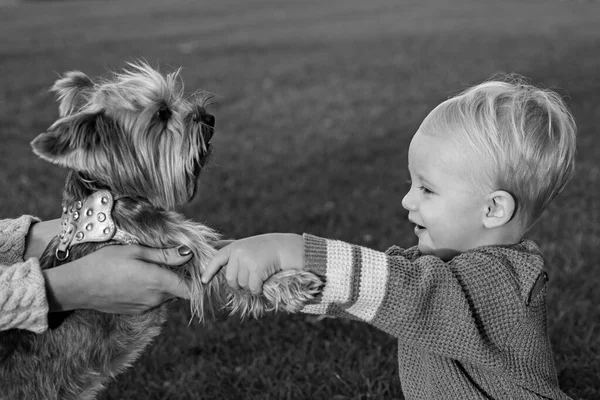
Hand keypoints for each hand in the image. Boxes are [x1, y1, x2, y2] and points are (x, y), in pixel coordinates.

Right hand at [44, 244, 192, 313]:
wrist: (76, 286)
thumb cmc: (104, 263)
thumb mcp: (135, 252)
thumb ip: (164, 255)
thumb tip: (188, 254)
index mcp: (158, 282)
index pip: (190, 290)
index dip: (197, 280)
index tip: (196, 268)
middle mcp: (155, 299)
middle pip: (178, 291)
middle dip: (180, 278)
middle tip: (173, 260)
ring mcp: (144, 307)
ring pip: (165, 296)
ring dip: (165, 284)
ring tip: (153, 266)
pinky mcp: (135, 311)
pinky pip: (152, 300)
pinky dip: (152, 290)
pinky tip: (139, 277)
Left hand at [201, 233, 302, 294]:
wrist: (286, 248)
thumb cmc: (268, 249)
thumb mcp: (249, 247)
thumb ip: (236, 254)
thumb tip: (220, 261)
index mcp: (235, 247)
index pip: (217, 259)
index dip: (209, 270)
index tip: (204, 280)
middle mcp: (238, 253)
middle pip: (230, 279)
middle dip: (239, 284)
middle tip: (251, 280)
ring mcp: (247, 260)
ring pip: (242, 285)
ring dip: (251, 286)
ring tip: (260, 277)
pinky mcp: (257, 269)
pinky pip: (252, 288)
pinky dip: (258, 289)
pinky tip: (264, 283)